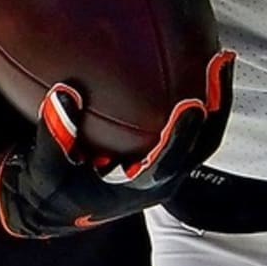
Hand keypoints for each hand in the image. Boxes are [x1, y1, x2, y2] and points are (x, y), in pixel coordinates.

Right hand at [0, 50, 232, 237]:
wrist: (56, 209)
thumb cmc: (52, 191)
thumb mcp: (44, 172)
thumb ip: (54, 137)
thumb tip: (64, 93)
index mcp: (138, 189)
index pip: (169, 162)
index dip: (181, 135)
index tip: (190, 105)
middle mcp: (162, 179)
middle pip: (203, 142)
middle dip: (216, 104)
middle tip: (220, 63)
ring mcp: (169, 165)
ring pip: (205, 133)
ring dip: (215, 97)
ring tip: (221, 57)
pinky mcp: (166, 152)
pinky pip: (194, 125)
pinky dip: (202, 97)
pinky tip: (199, 63)